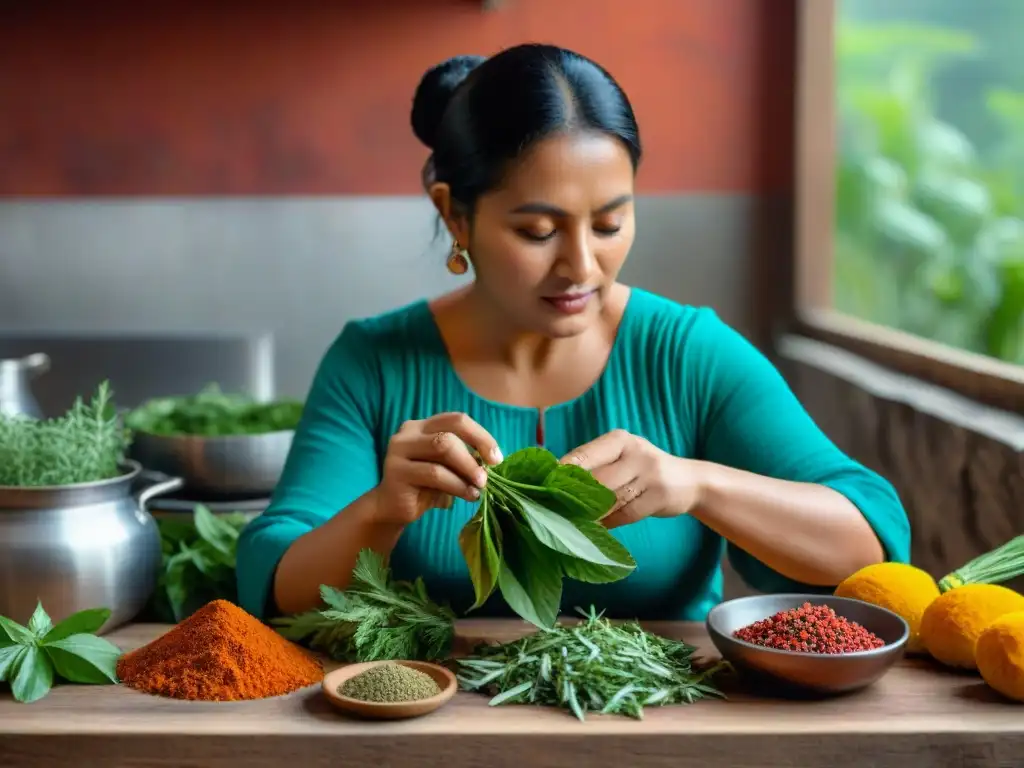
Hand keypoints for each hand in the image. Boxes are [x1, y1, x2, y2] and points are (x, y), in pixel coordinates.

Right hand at [374, 412, 502, 525]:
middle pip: (450, 432)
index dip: (480, 436)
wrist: (392, 508)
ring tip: (478, 487)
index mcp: (422, 426)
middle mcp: (408, 433)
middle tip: (487, 476)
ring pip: (443, 448)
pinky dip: (457, 485)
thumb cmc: (425, 486)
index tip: (496, 458)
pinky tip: (467, 495)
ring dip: (467, 469)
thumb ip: (464, 457)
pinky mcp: (396, 472)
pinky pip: (435, 473)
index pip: (456, 420)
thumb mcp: (448, 467)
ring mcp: (399, 451)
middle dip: (475, 453)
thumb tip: (492, 459)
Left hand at [561, 429, 703, 528]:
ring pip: (610, 499)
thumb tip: (555, 481)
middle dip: (574, 497)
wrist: (689, 481)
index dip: (562, 473)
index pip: (584, 456)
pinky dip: (609, 522)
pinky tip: (598, 527)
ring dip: (590, 513)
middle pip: (595, 480)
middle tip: (554, 510)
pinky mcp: (659, 497)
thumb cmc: (642, 469)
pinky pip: (626, 514)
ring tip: (572, 520)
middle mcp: (635, 453)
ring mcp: (649, 474)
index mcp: (619, 440)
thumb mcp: (622, 457)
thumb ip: (594, 465)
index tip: (543, 487)